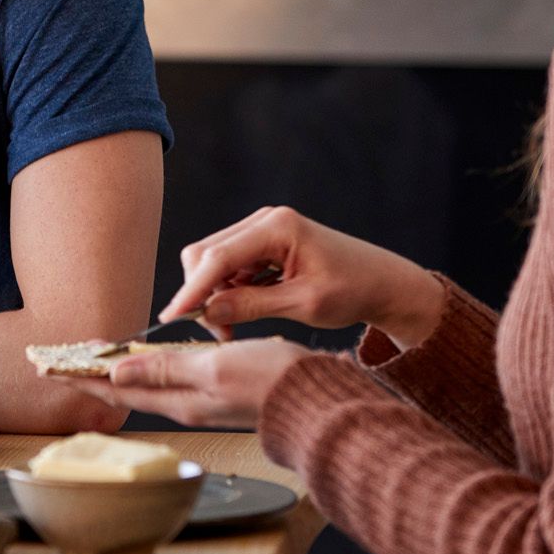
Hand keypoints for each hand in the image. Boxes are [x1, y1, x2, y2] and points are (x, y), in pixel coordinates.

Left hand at [58, 338, 311, 428]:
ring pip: (143, 386)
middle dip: (89, 375)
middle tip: (55, 362)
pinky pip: (166, 383)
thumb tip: (116, 371)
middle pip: (124, 389)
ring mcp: (200, 401)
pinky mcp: (217, 394)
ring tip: (90, 360)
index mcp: (178, 400)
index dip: (81, 376)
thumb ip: (167, 369)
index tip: (47, 365)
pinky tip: (144, 362)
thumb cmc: (273, 382)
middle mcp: (184, 404)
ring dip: (113, 372)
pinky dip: (144, 370)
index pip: (115, 389)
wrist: (318, 403)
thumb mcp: (214, 369)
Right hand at [164, 206, 444, 349]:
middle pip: (206, 254)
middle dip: (202, 293)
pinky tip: (242, 310)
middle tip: (221, 333)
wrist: (382, 282)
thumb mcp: (303, 304)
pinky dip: (227, 290)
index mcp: (278, 228)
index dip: (192, 289)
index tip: (172, 317)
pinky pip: (228, 265)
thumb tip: (207, 312)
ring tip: (233, 327)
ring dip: (214, 294)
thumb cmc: (353, 290)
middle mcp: (265, 221)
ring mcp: (262, 229)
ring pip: (212, 260)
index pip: (218, 257)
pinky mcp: (262, 243)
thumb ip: (252, 306)